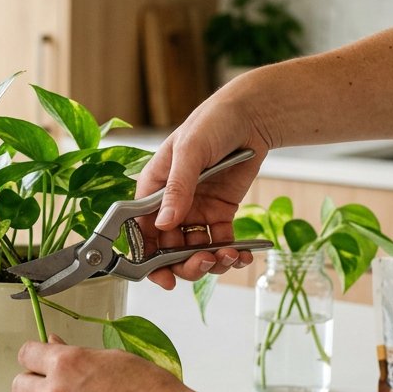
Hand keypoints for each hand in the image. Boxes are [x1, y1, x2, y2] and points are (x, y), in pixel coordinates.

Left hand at [13, 337, 196, 391]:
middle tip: (56, 391)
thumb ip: (76, 354)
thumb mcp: (113, 358)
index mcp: (67, 363)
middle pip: (19, 387)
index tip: (40, 364)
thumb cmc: (152, 391)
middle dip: (34, 386)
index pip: (26, 355)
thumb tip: (52, 344)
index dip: (34, 359)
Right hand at [137, 80, 273, 288]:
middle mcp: (170, 205)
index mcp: (152, 189)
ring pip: (194, 251)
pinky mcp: (219, 214)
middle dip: (184, 264)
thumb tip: (166, 223)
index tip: (164, 276)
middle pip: (168, 249)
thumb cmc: (212, 122)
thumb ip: (177, 188)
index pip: (142, 232)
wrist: (251, 115)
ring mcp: (195, 211)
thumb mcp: (190, 152)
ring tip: (229, 257)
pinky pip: (220, 242)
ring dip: (210, 261)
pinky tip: (242, 255)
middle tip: (204, 263)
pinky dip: (231, 254)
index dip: (148, 259)